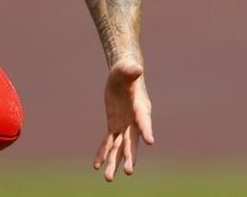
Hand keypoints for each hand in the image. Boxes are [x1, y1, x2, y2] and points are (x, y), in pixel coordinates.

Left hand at [93, 58, 153, 180]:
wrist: (123, 76)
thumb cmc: (126, 71)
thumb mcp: (126, 70)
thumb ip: (131, 71)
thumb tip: (137, 69)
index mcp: (140, 108)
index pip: (144, 120)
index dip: (147, 130)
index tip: (150, 141)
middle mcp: (134, 121)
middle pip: (132, 142)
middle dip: (130, 156)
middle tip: (128, 171)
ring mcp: (124, 125)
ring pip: (119, 147)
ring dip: (114, 162)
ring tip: (108, 179)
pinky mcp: (114, 126)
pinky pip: (108, 142)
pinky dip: (103, 153)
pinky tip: (96, 166)